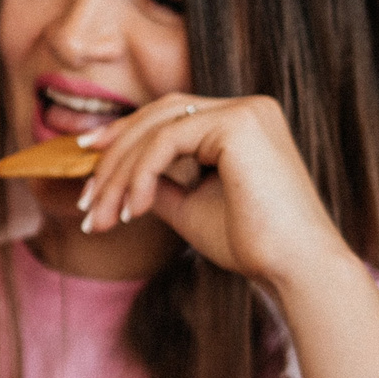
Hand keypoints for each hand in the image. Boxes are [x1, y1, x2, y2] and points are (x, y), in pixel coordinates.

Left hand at [75, 92, 358, 294]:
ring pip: (156, 129)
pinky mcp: (239, 124)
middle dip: (112, 157)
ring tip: (100, 217)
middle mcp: (247, 108)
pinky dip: (140, 176)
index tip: (86, 170)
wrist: (294, 269)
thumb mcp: (189, 205)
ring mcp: (245, 111)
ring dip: (118, 174)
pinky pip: (166, 142)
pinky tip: (132, 212)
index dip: (122, 138)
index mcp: (240, 123)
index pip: (168, 116)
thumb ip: (158, 183)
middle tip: (84, 201)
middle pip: (157, 116)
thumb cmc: (250, 244)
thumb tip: (116, 176)